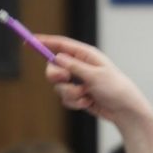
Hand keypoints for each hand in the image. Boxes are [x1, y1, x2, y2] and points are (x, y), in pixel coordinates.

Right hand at [38, 35, 152, 124]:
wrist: (125, 111)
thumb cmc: (116, 89)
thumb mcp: (95, 75)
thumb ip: (75, 67)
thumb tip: (57, 57)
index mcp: (86, 55)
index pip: (60, 45)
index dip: (43, 42)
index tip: (28, 41)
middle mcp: (80, 66)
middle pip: (53, 66)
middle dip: (57, 75)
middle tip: (65, 79)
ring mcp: (78, 81)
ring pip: (58, 86)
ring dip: (71, 93)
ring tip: (86, 95)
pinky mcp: (78, 96)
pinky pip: (65, 99)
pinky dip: (75, 102)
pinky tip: (89, 102)